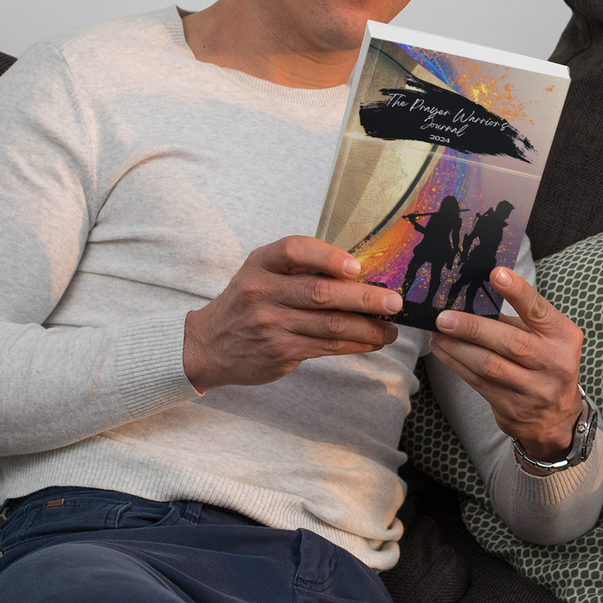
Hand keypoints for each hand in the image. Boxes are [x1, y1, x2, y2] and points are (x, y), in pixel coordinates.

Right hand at [183, 236, 400, 392]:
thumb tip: (360, 271)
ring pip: (330, 325)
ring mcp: (271, 324)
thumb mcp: (261, 273)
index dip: (328, 256)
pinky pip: (326, 347)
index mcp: (262, 263)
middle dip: (365, 298)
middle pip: (322, 293)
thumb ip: (299, 268)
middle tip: (394, 302)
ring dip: (368, 328)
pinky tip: (373, 341)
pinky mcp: (280, 351)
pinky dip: (355, 344)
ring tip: (392, 329)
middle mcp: (264, 292)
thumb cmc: (248, 301)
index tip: (356, 267)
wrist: (208, 345)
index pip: (296, 251)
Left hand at [429, 267, 583, 459]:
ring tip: (437, 333)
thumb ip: (519, 320)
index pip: (539, 310)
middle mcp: (553, 362)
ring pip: (489, 365)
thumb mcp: (546, 338)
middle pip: (510, 342)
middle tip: (444, 317)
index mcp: (563, 336)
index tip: (496, 273)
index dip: (518, 292)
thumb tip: (474, 297)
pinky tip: (443, 350)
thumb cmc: (546, 363)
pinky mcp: (512, 406)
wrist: (556, 416)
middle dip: (473, 328)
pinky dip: (456, 364)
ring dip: (457, 347)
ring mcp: (534, 388)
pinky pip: (478, 382)